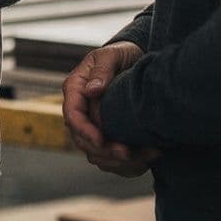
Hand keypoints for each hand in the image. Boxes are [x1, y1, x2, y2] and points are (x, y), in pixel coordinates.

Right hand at [62, 41, 159, 175]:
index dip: (85, 131)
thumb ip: (102, 70)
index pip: (72, 116)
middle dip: (104, 151)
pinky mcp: (109, 136)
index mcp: (76, 90)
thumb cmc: (122, 54)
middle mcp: (82, 111)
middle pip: (82, 141)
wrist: (137, 60)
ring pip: (97, 155)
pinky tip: (148, 158)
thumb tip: (91, 90)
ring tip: (148, 155)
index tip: (101, 140)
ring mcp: (94, 126)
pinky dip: (129, 165)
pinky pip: (113, 161)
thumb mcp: (112, 55)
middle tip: (129, 153)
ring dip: (120, 162)